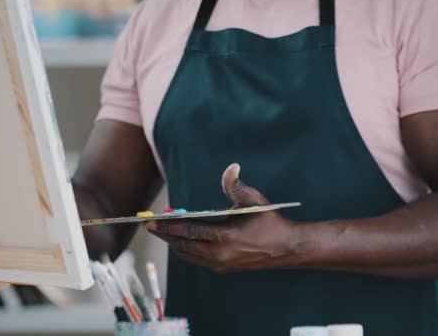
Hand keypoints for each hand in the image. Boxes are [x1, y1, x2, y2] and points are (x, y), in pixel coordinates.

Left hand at [145, 163, 303, 272]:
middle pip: (183, 245)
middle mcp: (220, 255)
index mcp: (226, 238)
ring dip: (173, 243)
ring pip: (188, 255)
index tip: (152, 220)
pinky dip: (185, 250)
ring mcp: (220, 264)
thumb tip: (230, 168)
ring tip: (161, 231)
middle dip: (165, 235)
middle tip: (149, 225)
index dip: (169, 226)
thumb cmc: (271, 222)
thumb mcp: (254, 201)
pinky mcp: (223, 269)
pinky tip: (180, 240)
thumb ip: (237, 186)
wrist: (288, 249)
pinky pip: (196, 260)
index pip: (189, 232)